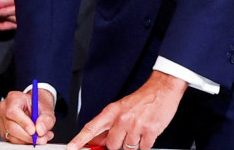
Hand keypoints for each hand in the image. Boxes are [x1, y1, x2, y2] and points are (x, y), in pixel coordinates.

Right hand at [0, 88, 55, 144]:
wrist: (35, 109)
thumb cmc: (38, 107)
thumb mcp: (47, 110)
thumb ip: (46, 119)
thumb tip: (40, 130)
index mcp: (13, 98)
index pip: (12, 111)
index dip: (23, 122)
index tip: (33, 130)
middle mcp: (4, 108)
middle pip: (11, 126)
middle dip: (27, 135)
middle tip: (40, 138)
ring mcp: (2, 120)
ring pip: (12, 135)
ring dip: (28, 139)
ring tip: (41, 137)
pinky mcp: (4, 130)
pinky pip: (13, 140)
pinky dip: (25, 141)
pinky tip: (34, 137)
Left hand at [69, 71, 185, 149]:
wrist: (161, 89)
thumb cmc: (141, 99)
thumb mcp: (120, 108)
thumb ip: (108, 125)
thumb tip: (97, 141)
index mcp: (111, 112)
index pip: (91, 128)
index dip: (80, 140)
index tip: (71, 147)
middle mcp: (121, 119)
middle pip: (112, 145)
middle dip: (118, 143)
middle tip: (126, 133)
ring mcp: (135, 126)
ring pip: (128, 148)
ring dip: (133, 143)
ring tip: (138, 129)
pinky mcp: (150, 131)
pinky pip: (143, 148)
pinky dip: (145, 143)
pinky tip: (146, 132)